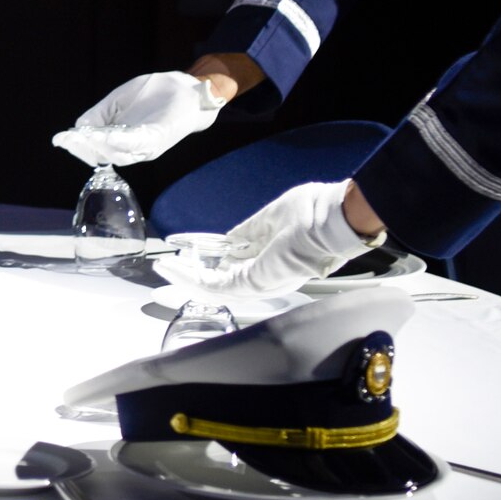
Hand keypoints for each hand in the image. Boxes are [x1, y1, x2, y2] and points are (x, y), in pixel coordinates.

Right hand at [51, 71, 226, 166]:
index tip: (60, 139)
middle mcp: (133, 148)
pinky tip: (104, 135)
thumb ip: (99, 114)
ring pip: (117, 152)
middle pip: (102, 155)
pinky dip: (118, 141)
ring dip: (98, 146)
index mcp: (121, 139)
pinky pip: (135, 143)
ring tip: (83, 137)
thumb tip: (77, 129)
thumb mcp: (118, 100)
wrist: (187, 88)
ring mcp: (146, 146)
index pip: (93, 148)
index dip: (76, 145)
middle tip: (69, 139)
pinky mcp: (158, 138)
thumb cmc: (154, 93)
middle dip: (83, 147)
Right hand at [152, 180, 385, 297]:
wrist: (335, 219)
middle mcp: (266, 275)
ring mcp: (260, 281)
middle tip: (169, 268)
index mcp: (272, 259)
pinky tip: (174, 267)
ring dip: (186, 277)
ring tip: (165, 268)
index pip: (236, 266)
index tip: (189, 252)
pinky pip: (215, 285)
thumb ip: (249, 231)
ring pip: (214, 287)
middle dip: (193, 276)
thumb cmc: (314, 212)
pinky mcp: (254, 282)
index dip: (210, 261)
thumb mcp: (272, 218)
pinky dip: (191, 277)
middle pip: (222, 281)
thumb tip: (228, 238)